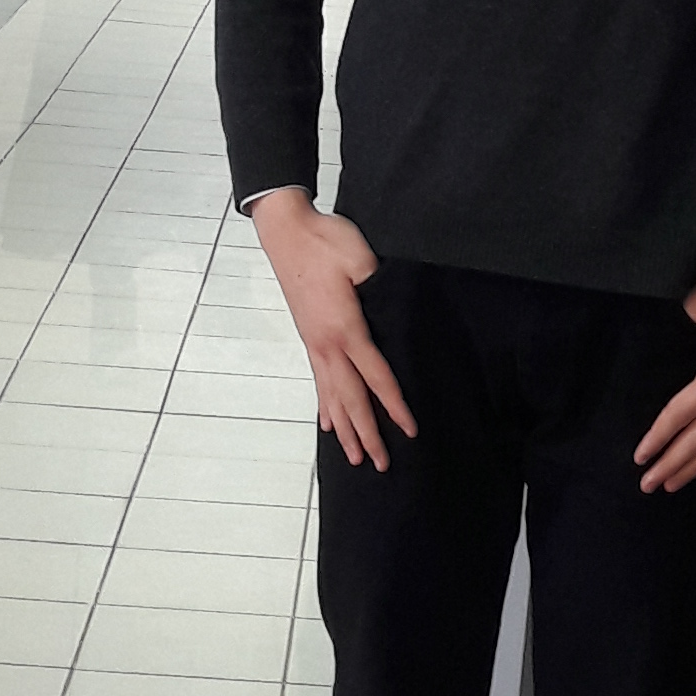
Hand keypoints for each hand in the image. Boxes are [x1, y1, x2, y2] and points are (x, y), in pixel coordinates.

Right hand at [247, 193, 414, 471]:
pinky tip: (328, 424)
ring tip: (353, 457)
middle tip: (379, 464)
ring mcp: (314, 344)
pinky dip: (325, 406)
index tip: (408, 431)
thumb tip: (392, 313)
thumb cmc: (325, 241)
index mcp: (346, 329)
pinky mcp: (308, 337)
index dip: (394, 406)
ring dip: (345, 428)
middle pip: (352, 399)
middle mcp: (327, 345)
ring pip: (332, 396)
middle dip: (367, 434)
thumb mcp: (361, 260)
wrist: (286, 230)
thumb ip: (379, 289)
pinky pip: (318, 381)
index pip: (376, 377)